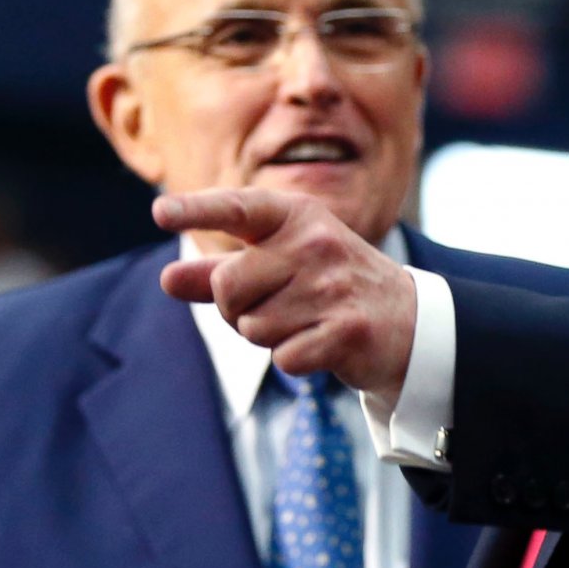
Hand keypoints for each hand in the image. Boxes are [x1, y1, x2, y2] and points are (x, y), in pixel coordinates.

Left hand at [154, 190, 418, 397]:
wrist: (409, 321)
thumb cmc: (330, 286)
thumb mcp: (281, 265)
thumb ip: (220, 273)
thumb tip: (167, 279)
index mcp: (297, 217)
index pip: (238, 207)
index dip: (196, 210)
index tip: (159, 212)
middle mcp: (315, 243)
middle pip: (229, 286)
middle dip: (237, 309)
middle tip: (278, 306)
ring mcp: (333, 286)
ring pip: (253, 327)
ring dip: (271, 336)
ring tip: (307, 322)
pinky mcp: (346, 330)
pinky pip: (283, 358)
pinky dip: (296, 360)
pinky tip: (322, 344)